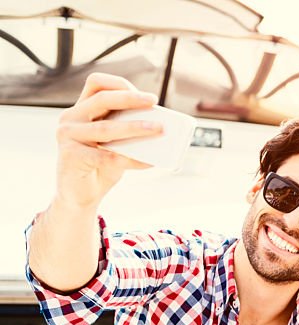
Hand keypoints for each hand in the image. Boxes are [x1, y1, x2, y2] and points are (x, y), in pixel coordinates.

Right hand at [54, 72, 161, 209]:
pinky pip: (108, 156)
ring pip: (107, 128)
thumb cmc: (101, 166)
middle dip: (130, 99)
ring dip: (136, 128)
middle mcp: (70, 118)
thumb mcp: (115, 144)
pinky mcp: (71, 156)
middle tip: (154, 102)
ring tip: (159, 130)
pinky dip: (133, 159)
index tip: (148, 97)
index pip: (96, 84)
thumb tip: (161, 125)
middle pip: (102, 100)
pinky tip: (149, 162)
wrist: (80, 195)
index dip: (121, 85)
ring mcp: (67, 136)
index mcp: (81, 110)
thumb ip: (127, 131)